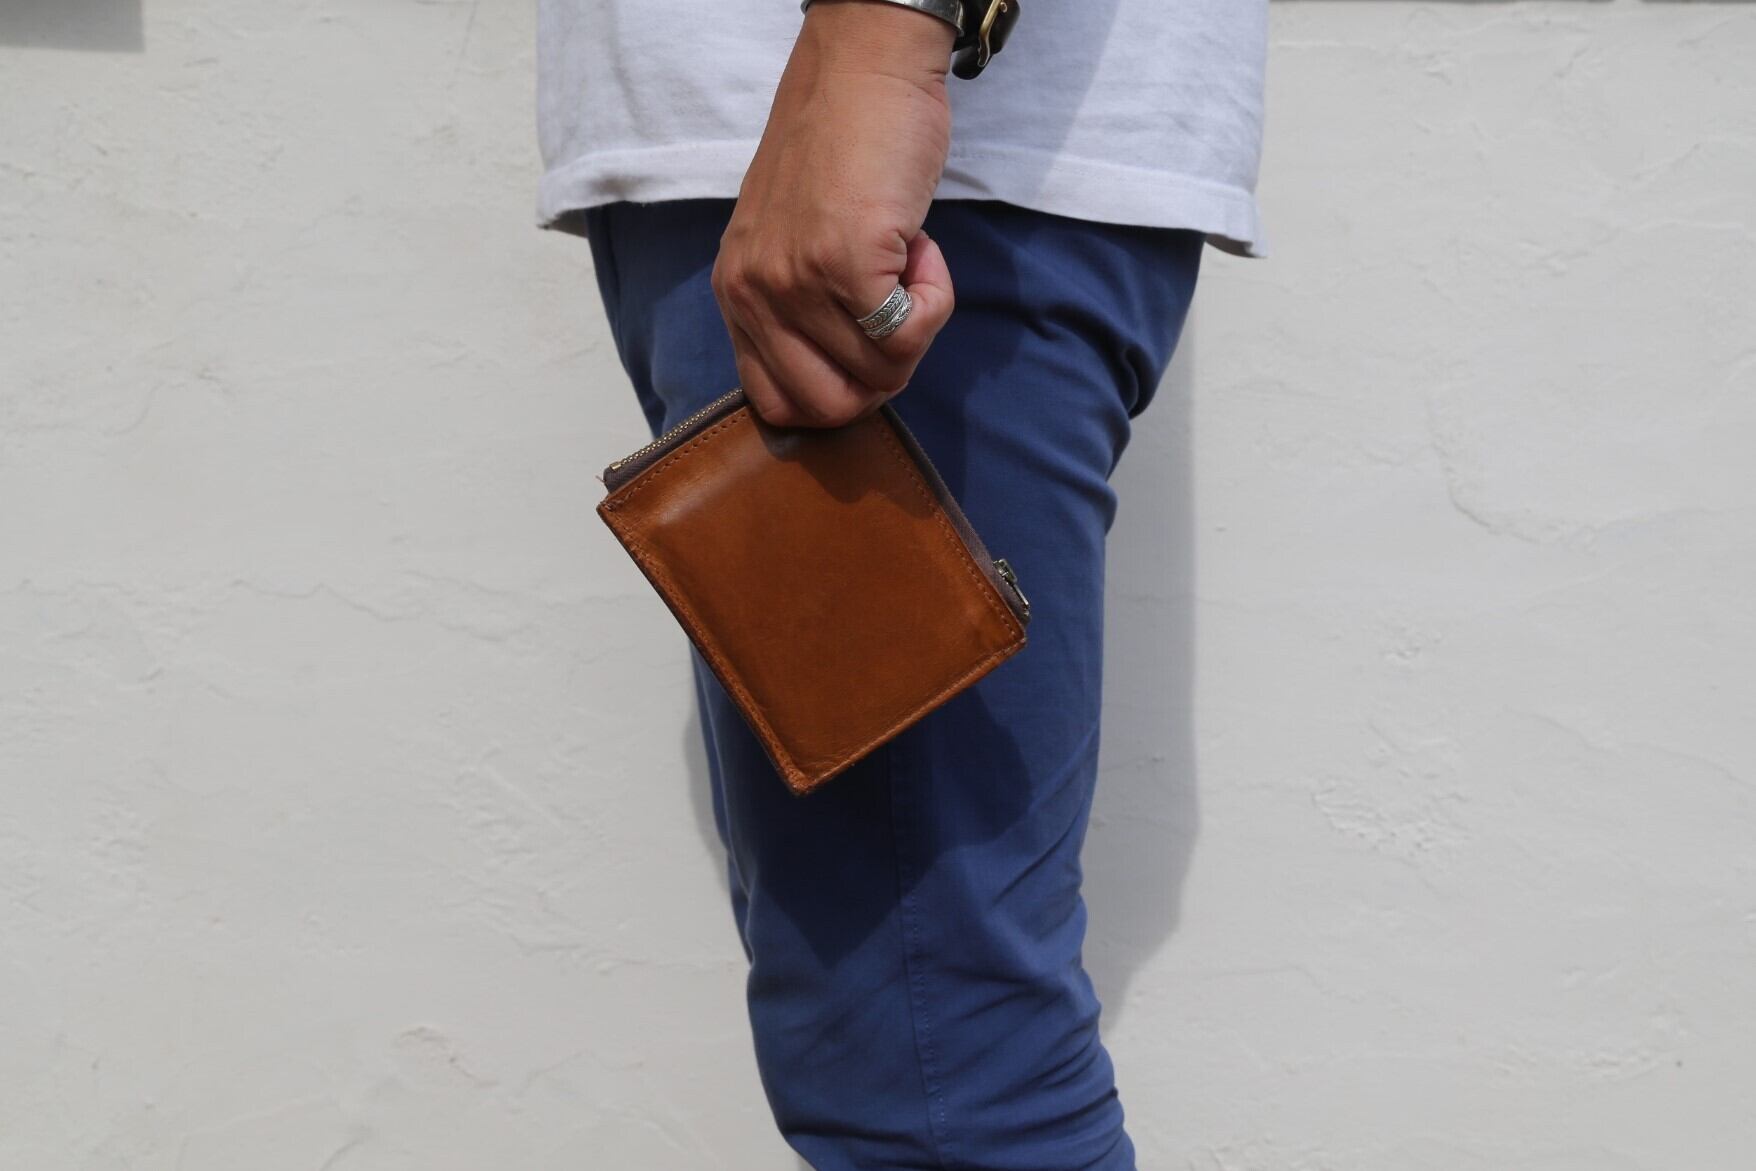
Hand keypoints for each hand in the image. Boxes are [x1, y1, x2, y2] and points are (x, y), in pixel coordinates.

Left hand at [712, 0, 956, 427]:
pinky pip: (913, 332)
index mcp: (736, 296)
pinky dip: (937, 300)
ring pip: (882, 371)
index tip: (863, 339)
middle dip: (884, 374)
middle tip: (897, 311)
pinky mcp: (847, 265)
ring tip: (904, 258)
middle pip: (831, 407)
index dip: (838, 390)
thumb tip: (847, 377)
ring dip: (916, 323)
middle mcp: (755, 296)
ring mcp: (797, 283)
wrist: (863, 70)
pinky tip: (921, 248)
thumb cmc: (841, 148)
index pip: (777, 404)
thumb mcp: (790, 242)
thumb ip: (798, 308)